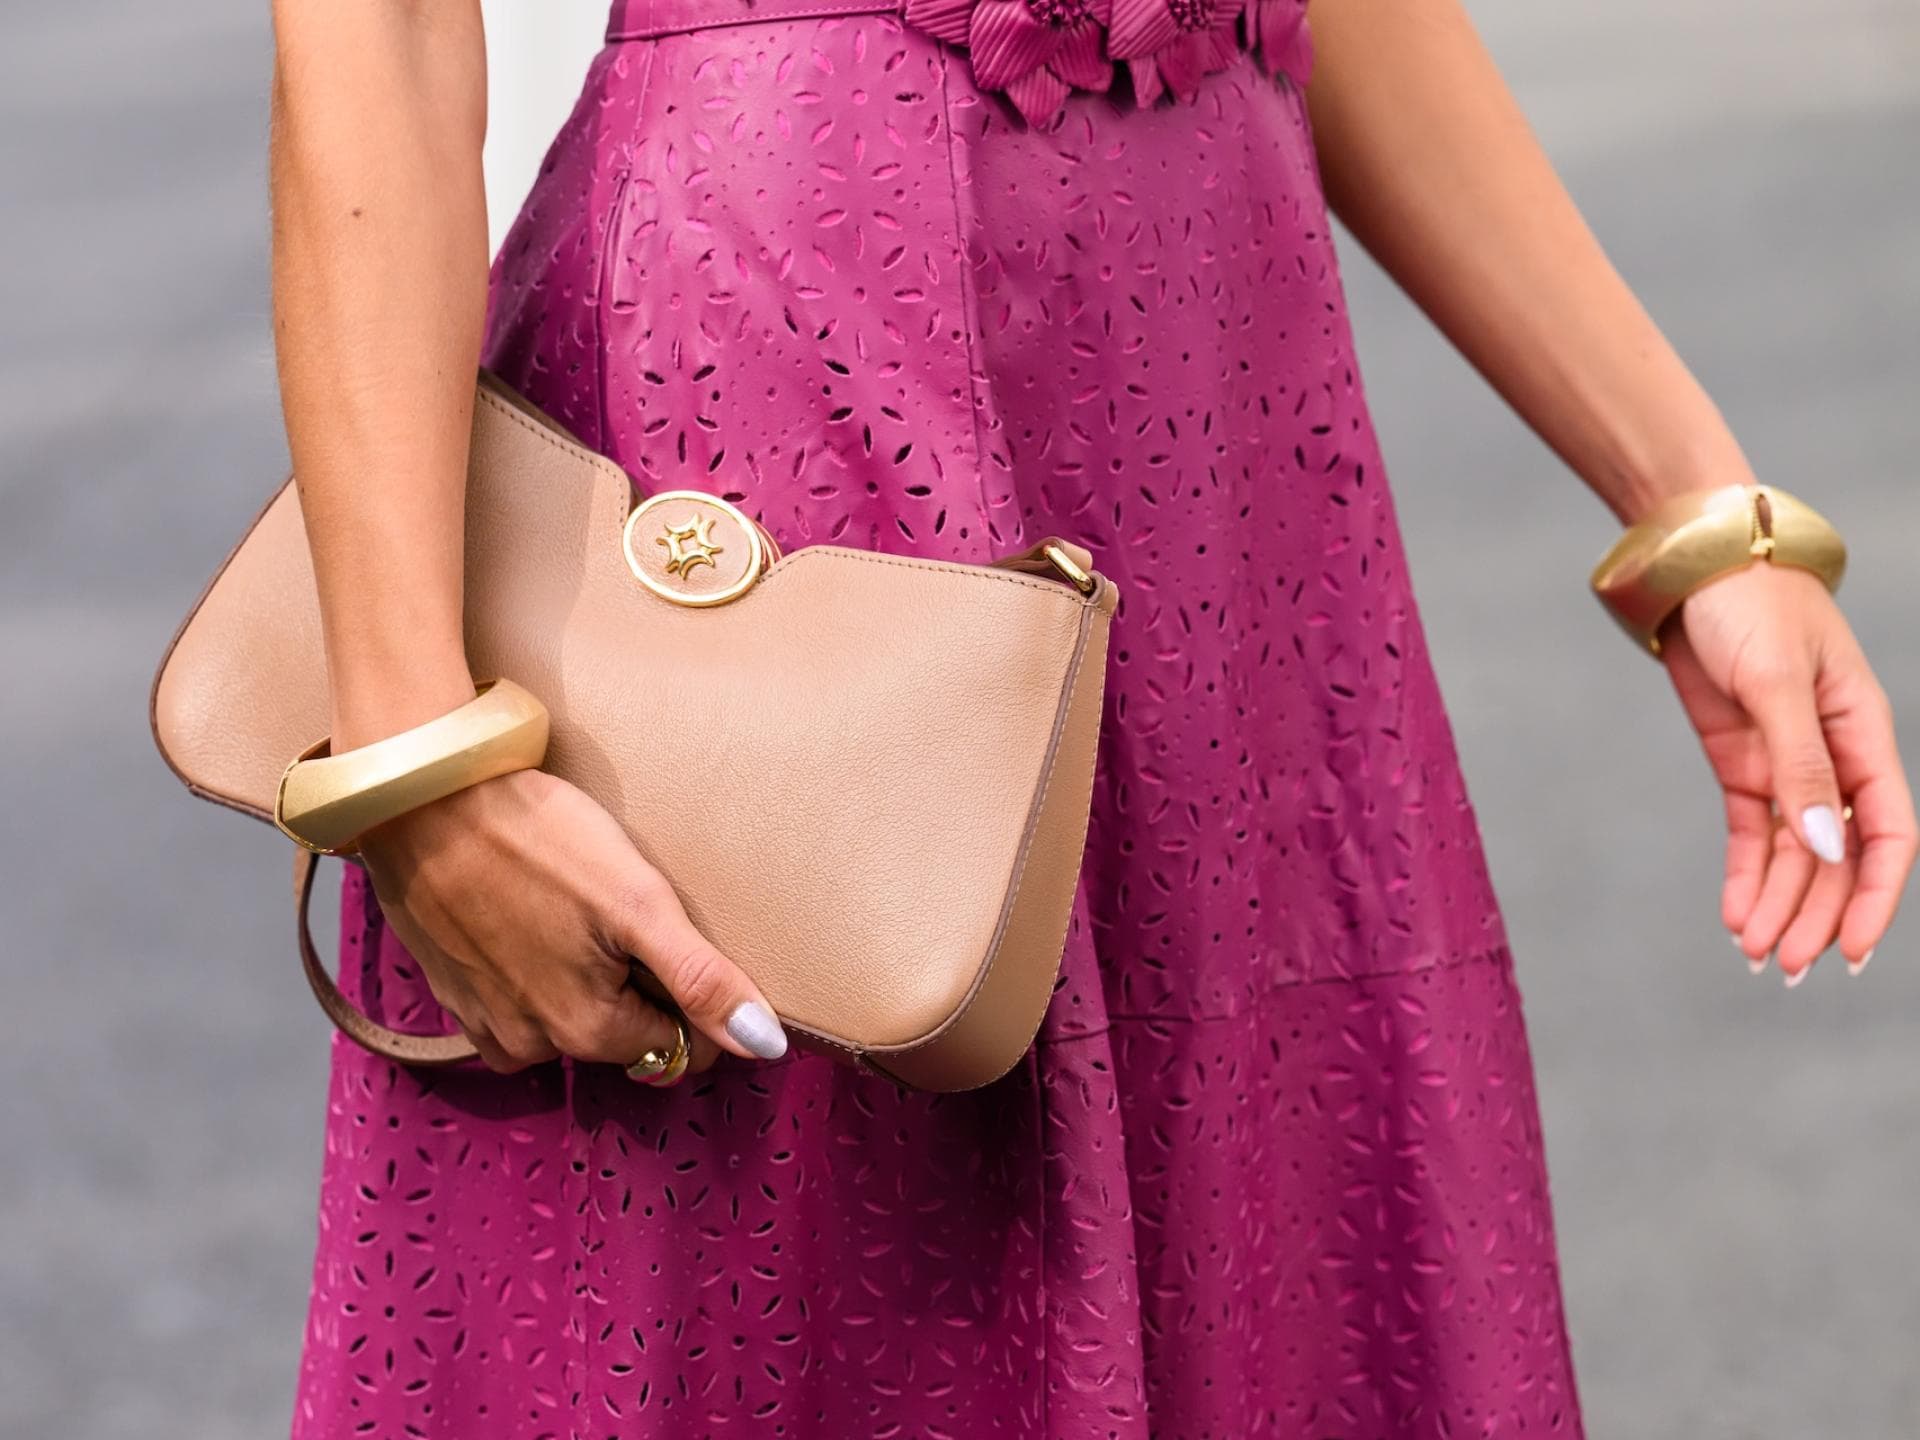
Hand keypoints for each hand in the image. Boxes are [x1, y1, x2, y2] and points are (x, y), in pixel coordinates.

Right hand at [351, 767, 789, 1073]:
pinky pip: (516, 1002)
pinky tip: (532, 912)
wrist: (419, 798)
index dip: (695, 996)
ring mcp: (485, 1022)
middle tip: (621, 909)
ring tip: (575, 905)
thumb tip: (766, 1046)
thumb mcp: (637, 903)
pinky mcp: (452, 992)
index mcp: (589, 1032)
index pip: (682, 1045)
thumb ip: (702, 980)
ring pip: (569, 1019)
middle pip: (624, 1033)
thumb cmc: (535, 841)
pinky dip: (534, 969)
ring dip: (585, 976)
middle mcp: (533, 1046)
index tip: (675, 936)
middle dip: (638, 983)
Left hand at [1658, 561, 1916, 983]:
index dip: (1875, 894)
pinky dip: (1748, 875)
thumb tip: (1827, 845)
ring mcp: (1787, 762)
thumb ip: (1801, 762)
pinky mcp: (1742, 761)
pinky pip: (1754, 833)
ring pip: (1795, 854)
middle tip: (1787, 969)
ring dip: (1780, 905)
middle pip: (1837, 858)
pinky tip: (1737, 915)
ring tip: (1756, 955)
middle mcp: (1833, 757)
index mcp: (1865, 733)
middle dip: (1817, 915)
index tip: (1853, 949)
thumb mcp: (1778, 680)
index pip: (1888, 833)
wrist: (1695, 567)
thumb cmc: (1750, 604)